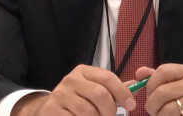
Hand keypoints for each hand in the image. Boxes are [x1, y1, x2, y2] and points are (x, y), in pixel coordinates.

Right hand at [12, 64, 134, 115]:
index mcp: (83, 71)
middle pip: (100, 95)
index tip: (131, 105)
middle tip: (109, 115)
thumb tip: (135, 85)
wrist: (47, 109)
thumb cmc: (76, 99)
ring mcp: (59, 95)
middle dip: (110, 110)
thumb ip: (112, 88)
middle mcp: (70, 80)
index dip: (123, 92)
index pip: (108, 78)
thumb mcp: (92, 88)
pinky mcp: (51, 111)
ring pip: (89, 111)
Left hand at [137, 64, 182, 115]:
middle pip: (161, 92)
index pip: (162, 71)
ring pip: (167, 110)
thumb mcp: (171, 84)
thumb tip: (140, 72)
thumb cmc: (181, 98)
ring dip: (160, 115)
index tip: (151, 94)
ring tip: (165, 115)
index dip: (150, 84)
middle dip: (152, 105)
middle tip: (156, 109)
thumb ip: (155, 78)